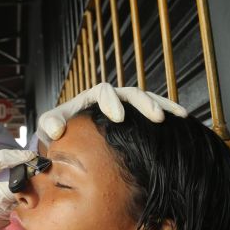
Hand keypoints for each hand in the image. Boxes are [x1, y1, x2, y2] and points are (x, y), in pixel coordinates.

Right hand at [0, 149, 35, 229]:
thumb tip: (31, 157)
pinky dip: (3, 208)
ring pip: (13, 210)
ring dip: (10, 199)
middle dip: (17, 189)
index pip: (17, 191)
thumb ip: (7, 159)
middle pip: (16, 201)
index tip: (25, 174)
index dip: (25, 181)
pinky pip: (5, 217)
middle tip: (6, 180)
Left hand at [36, 82, 187, 145]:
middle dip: (145, 103)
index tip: (118, 118)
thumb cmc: (57, 129)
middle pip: (131, 93)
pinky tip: (182, 120)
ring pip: (147, 99)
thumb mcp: (48, 125)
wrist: (65, 136)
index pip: (104, 92)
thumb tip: (58, 130)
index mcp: (92, 97)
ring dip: (162, 105)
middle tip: (156, 117)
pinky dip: (167, 112)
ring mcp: (125, 106)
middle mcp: (112, 98)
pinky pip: (153, 112)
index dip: (111, 102)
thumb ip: (49, 124)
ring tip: (179, 115)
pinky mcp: (135, 118)